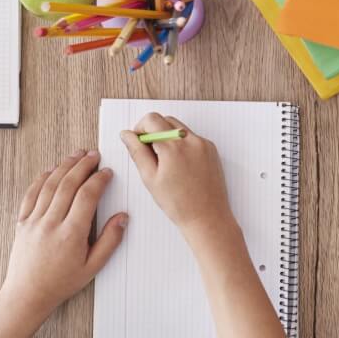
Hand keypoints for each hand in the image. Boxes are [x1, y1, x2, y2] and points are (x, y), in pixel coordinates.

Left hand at [0, 150, 126, 322]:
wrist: (27, 295)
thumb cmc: (60, 284)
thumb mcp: (92, 267)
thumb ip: (109, 241)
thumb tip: (122, 218)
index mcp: (71, 234)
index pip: (87, 196)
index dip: (99, 180)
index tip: (106, 172)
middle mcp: (51, 224)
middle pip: (68, 184)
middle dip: (83, 166)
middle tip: (94, 155)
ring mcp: (34, 221)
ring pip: (50, 185)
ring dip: (64, 166)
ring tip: (76, 155)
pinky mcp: (22, 222)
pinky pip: (31, 194)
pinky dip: (41, 179)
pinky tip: (50, 170)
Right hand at [120, 113, 234, 237]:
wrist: (207, 217)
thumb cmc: (178, 204)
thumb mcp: (150, 178)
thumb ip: (137, 152)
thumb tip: (127, 134)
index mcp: (173, 147)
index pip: (151, 120)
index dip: (139, 129)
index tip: (137, 142)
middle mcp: (191, 140)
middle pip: (165, 120)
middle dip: (153, 131)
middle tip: (149, 154)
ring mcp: (203, 143)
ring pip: (178, 127)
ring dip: (167, 136)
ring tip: (164, 162)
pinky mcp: (211, 149)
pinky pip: (191, 137)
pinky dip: (181, 144)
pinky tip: (179, 165)